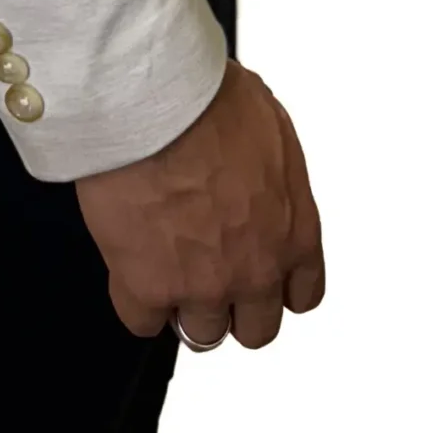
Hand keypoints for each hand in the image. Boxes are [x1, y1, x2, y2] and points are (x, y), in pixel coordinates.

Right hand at [73, 58, 323, 347]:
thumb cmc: (208, 98)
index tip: (256, 271)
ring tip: (165, 267)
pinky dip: (136, 299)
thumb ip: (270, 165)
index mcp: (294, 231)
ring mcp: (203, 286)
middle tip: (208, 272)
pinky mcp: (150, 288)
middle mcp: (256, 269)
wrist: (154, 102)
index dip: (275, 284)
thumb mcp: (268, 120)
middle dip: (233, 303)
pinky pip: (143, 321)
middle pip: (255, 328)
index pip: (302, 294)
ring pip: (202, 334)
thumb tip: (256, 158)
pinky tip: (131, 265)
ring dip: (185, 306)